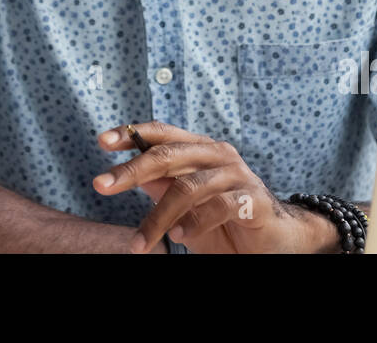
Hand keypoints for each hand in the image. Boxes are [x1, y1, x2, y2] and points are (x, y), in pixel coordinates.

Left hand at [92, 121, 337, 253]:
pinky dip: (195, 222)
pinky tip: (180, 236)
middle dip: (131, 170)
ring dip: (158, 217)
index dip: (132, 134)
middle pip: (168, 154)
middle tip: (101, 185)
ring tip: (139, 242)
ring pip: (188, 187)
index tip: (101, 142)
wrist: (276, 241)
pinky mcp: (253, 200)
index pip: (162, 134)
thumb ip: (162, 187)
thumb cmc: (225, 222)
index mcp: (200, 149)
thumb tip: (129, 175)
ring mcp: (237, 175)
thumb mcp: (185, 206)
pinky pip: (218, 206)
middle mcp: (218, 155)